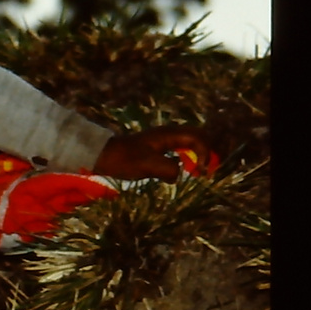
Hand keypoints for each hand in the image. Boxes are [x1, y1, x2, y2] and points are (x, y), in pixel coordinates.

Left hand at [93, 125, 215, 181]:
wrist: (103, 156)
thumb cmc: (124, 160)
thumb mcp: (148, 165)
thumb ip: (168, 169)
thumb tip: (180, 175)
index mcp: (168, 135)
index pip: (197, 138)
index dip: (204, 153)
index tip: (201, 171)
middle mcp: (168, 134)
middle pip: (197, 136)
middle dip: (206, 150)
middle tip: (207, 169)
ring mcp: (163, 140)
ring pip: (189, 142)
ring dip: (198, 153)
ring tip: (200, 171)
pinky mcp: (157, 148)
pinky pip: (180, 149)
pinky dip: (187, 157)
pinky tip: (184, 170)